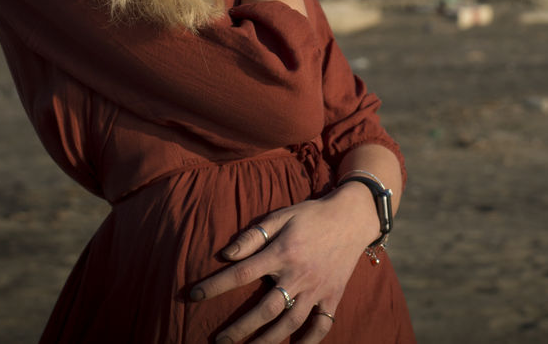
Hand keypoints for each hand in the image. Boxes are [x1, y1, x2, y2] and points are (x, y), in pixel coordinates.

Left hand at [190, 184, 378, 342]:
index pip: (242, 274)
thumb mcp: (281, 216)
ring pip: (290, 323)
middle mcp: (299, 275)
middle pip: (265, 309)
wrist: (352, 217)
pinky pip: (322, 325)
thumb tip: (225, 255)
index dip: (216, 285)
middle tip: (219, 341)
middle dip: (240, 328)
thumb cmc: (311, 215)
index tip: (194, 295)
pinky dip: (309, 341)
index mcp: (282, 253)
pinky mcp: (333, 296)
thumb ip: (253, 235)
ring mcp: (317, 289)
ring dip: (268, 341)